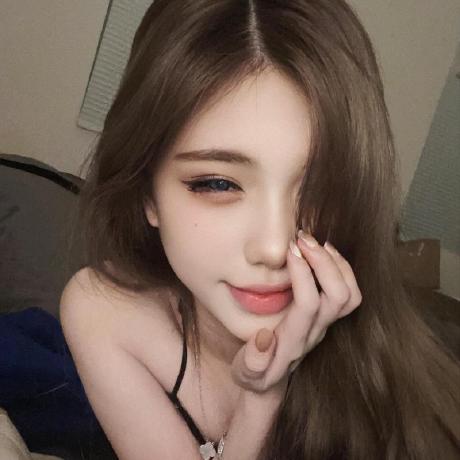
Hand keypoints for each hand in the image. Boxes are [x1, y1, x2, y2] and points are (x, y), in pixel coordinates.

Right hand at [231, 230, 361, 393]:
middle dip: (324, 262)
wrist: (270, 380)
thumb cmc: (254, 373)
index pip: (308, 304)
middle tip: (303, 239)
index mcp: (293, 340)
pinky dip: (341, 267)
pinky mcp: (328, 317)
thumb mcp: (245, 374)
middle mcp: (315, 332)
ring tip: (314, 242)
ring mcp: (325, 325)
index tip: (290, 250)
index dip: (303, 274)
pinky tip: (322, 252)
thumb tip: (265, 338)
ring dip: (336, 263)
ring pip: (350, 295)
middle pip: (338, 296)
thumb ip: (252, 363)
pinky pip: (349, 293)